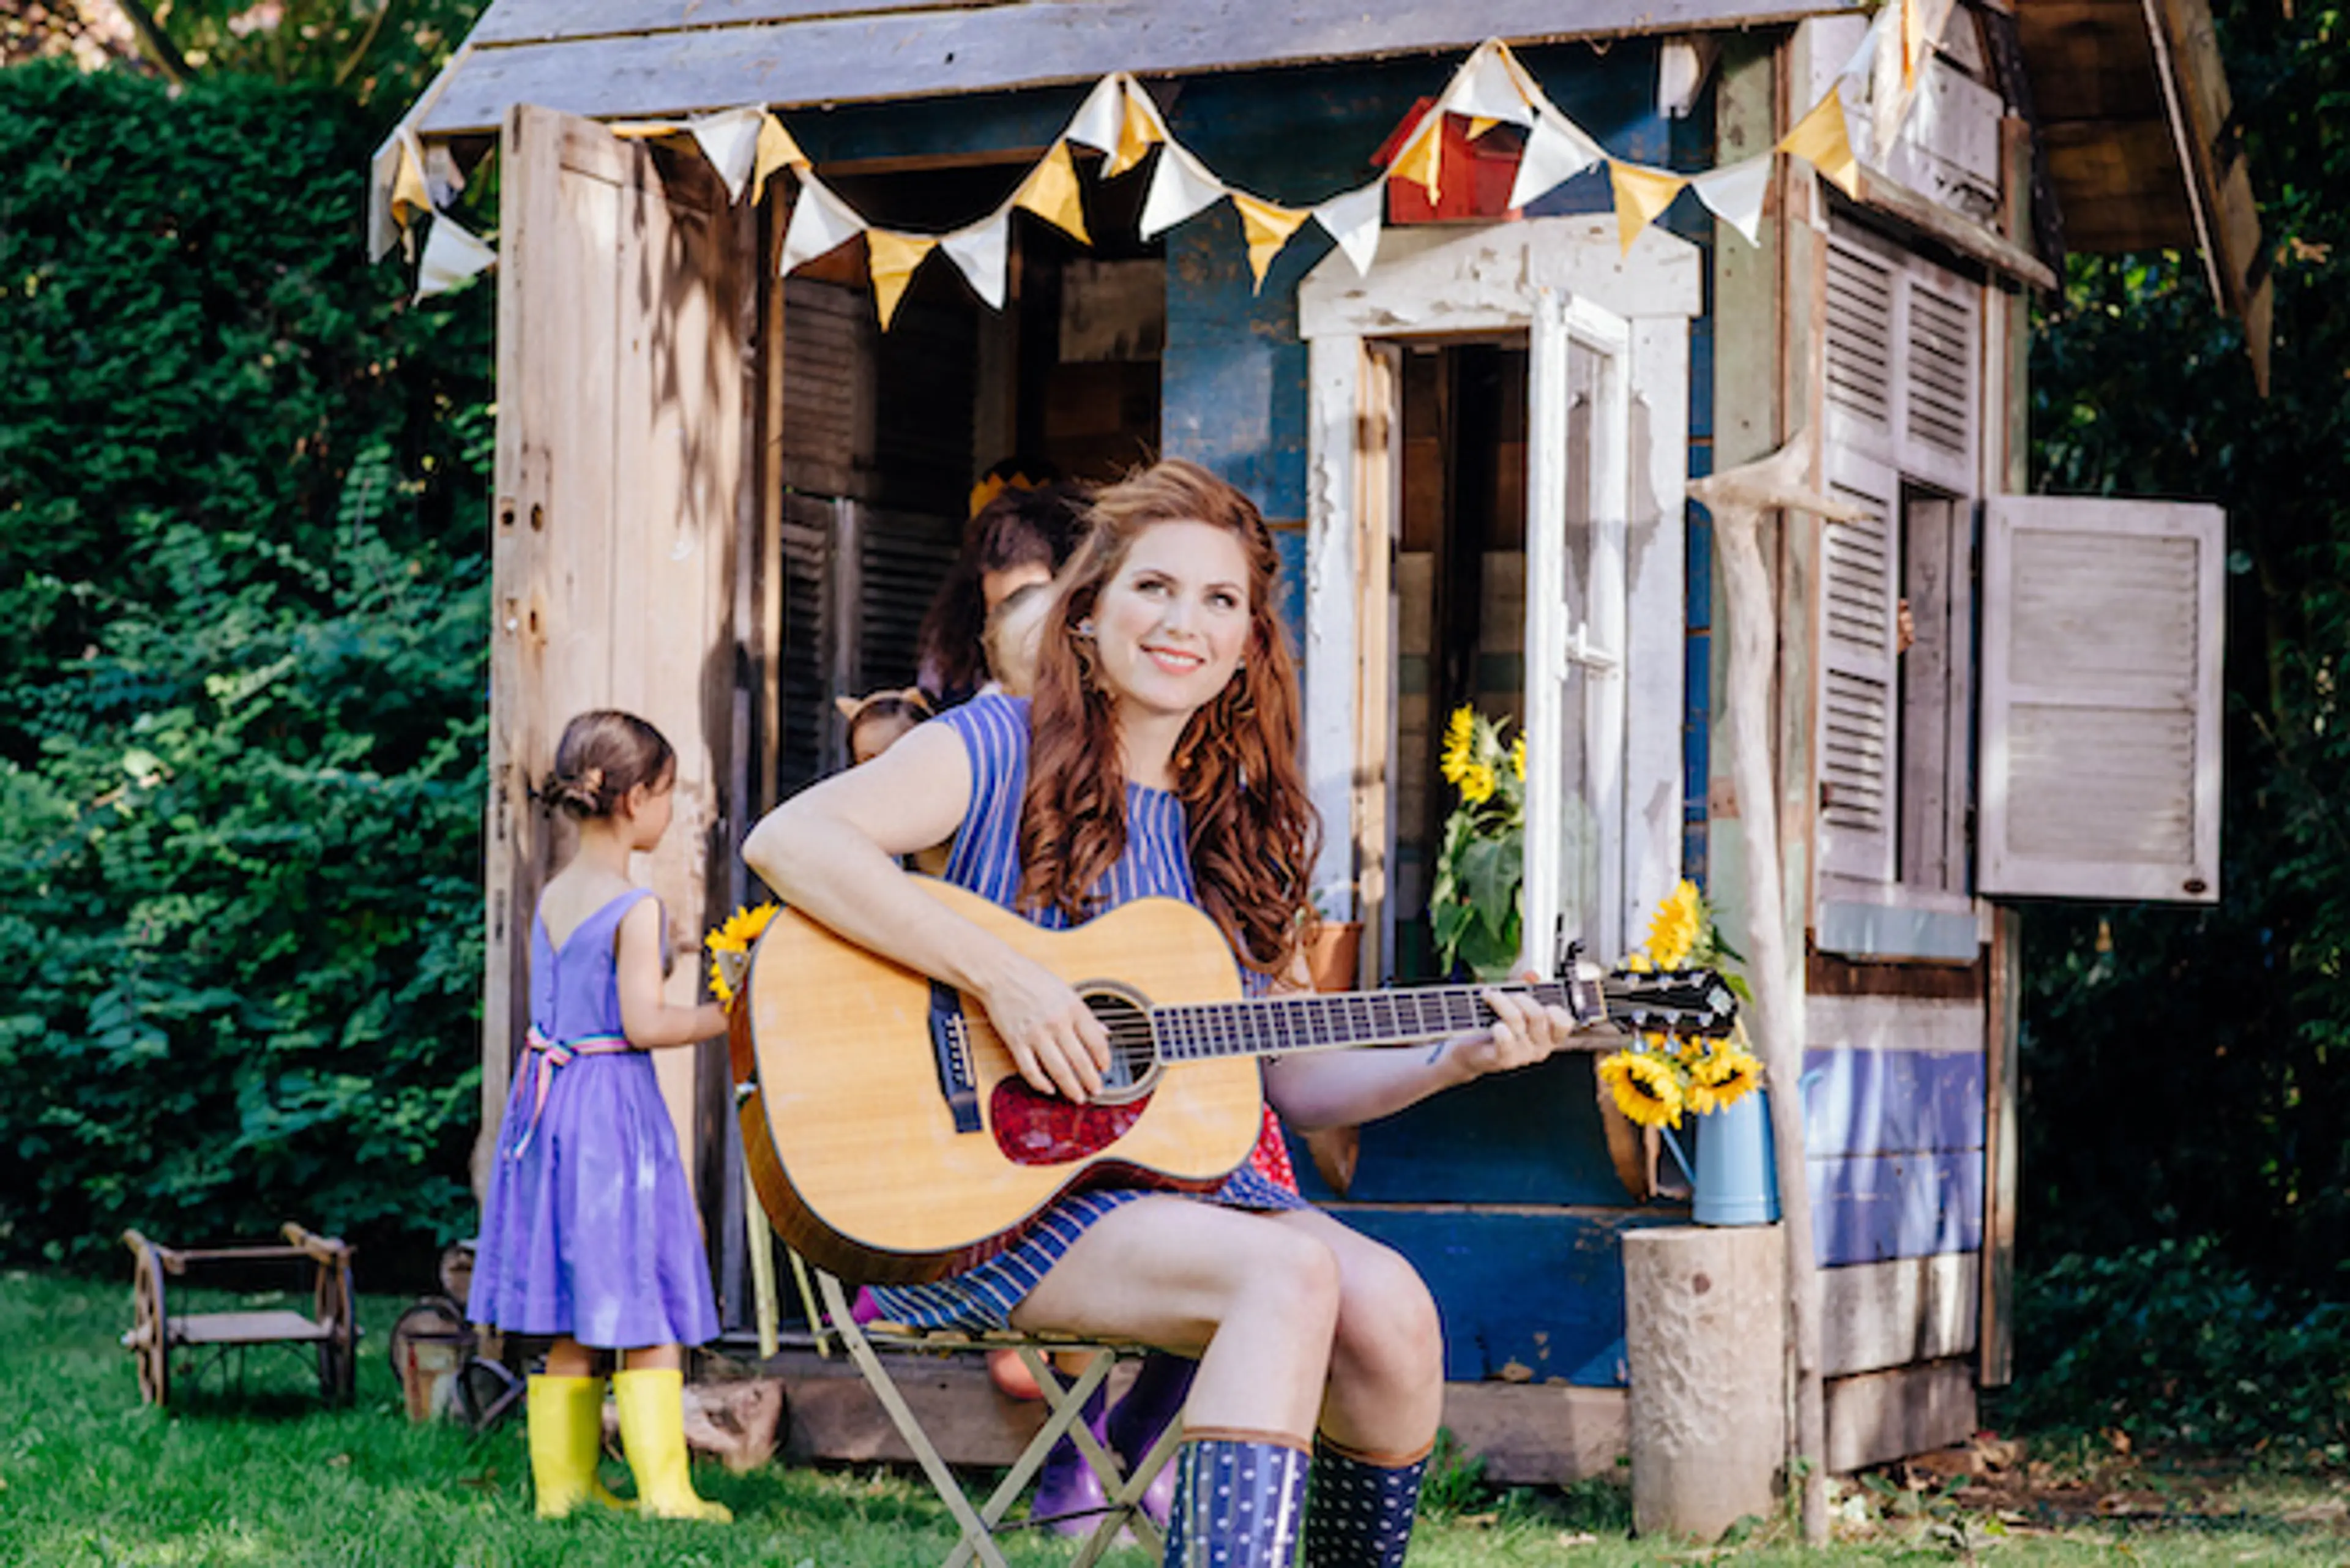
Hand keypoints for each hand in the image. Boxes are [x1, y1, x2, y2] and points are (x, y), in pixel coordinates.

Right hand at [978, 952, 1109, 1101]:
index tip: (1105, 1069)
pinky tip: (1049, 1089)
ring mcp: (1036, 1034)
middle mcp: (1057, 1022)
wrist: (999, 973)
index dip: (1104, 1059)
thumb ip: (1085, 1014)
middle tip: (1096, 1091)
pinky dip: (1041, 1083)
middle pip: (1080, 1060)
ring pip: (1059, 1069)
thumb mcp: (1066, 991)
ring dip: (1071, 1087)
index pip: (1096, 1041)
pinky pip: (1030, 1069)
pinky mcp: (1016, 1041)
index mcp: (1073, 1008)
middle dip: (1091, 1080)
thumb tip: (1104, 1032)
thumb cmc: (1032, 978)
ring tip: (1078, 1097)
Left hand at [1443, 972, 1578, 1080]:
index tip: (1541, 1001)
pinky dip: (1500, 1030)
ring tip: (1490, 996)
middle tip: (1505, 994)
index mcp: (1548, 1036)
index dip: (1555, 1009)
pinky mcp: (1504, 1059)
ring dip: (1501, 1003)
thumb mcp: (1514, 1006)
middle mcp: (1539, 1048)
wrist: (1472, 1051)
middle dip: (1520, 998)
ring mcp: (1523, 1055)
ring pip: (1517, 1021)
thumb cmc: (1495, 1026)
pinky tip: (1495, 1024)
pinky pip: (1506, 1041)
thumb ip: (1525, 988)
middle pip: (1538, 1015)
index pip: (1564, 1024)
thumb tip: (1531, 975)